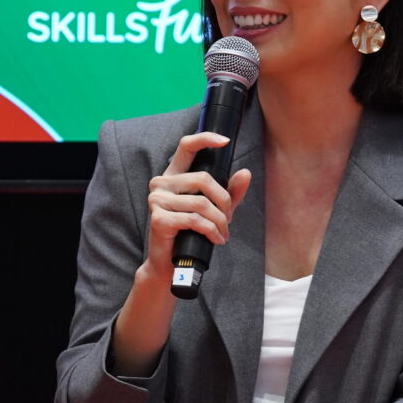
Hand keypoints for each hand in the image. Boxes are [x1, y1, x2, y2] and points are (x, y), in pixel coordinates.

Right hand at [141, 129, 251, 280]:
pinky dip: (211, 231)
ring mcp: (157, 200)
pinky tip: (216, 240)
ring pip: (202, 203)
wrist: (170, 263)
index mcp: (173, 175)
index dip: (205, 139)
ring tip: (223, 233)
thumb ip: (229, 192)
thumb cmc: (190, 233)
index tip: (226, 141)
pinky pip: (195, 220)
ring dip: (219, 221)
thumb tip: (245, 173)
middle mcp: (161, 183)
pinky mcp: (159, 218)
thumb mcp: (214, 210)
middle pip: (203, 179)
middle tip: (228, 219)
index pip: (186, 146)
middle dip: (224, 201)